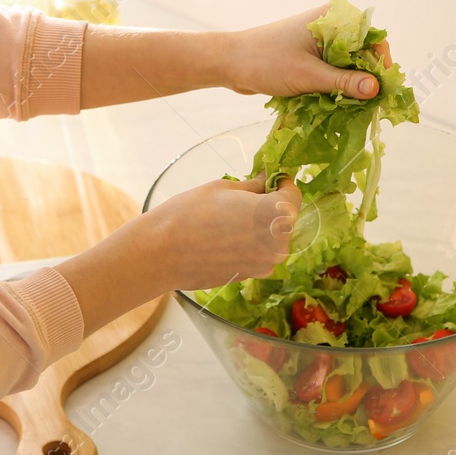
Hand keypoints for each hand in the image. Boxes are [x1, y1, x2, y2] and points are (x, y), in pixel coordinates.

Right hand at [148, 175, 302, 290]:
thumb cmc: (191, 213)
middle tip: (240, 199)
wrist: (163, 253)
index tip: (266, 178)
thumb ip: (254, 186)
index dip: (280, 183)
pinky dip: (248, 243)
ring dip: (258, 227)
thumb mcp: (224, 188)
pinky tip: (223, 238)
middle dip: (268, 206)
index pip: (292, 194)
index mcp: (277, 215)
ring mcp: (265, 264)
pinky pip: (258, 253)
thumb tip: (266, 181)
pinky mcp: (251, 276)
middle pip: (284, 218)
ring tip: (228, 219)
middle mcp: (279, 243)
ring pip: (271, 237)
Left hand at [222, 5, 392, 99]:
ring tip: (351, 109)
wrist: (230, 63)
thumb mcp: (309, 76)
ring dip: (351, 87)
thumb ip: (344, 83)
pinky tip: (337, 105)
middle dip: (366, 80)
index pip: (373, 40)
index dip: (381, 66)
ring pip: (350, 66)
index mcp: (332, 19)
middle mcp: (331, 26)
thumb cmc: (266, 62)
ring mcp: (321, 41)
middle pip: (364, 54)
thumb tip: (377, 89)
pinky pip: (335, 71)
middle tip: (368, 108)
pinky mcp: (312, 56)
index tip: (382, 93)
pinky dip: (337, 88)